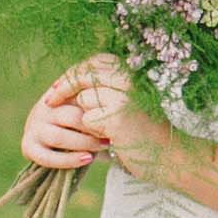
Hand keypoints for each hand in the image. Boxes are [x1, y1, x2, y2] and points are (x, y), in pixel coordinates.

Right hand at [20, 70, 110, 173]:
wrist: (54, 142)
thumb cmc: (79, 120)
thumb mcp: (86, 104)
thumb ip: (95, 95)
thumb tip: (122, 87)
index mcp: (57, 93)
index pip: (75, 93)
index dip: (97, 104)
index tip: (116, 110)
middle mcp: (43, 108)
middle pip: (70, 116)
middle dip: (94, 126)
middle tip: (113, 133)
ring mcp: (33, 127)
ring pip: (59, 137)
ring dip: (85, 143)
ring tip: (105, 146)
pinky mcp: (28, 147)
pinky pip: (48, 157)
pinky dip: (69, 160)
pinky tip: (88, 159)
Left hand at [61, 54, 170, 170]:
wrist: (168, 155)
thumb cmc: (145, 131)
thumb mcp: (127, 103)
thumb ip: (105, 89)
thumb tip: (67, 83)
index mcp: (132, 73)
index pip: (94, 62)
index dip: (73, 72)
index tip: (57, 86)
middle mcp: (129, 80)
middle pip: (84, 75)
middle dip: (64, 88)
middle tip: (49, 102)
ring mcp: (123, 97)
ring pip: (83, 99)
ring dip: (85, 116)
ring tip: (106, 129)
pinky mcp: (116, 116)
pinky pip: (87, 119)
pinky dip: (91, 131)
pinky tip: (109, 138)